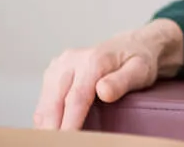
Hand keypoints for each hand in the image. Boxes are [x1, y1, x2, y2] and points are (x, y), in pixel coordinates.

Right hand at [34, 19, 183, 129]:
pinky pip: (44, 102)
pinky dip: (46, 120)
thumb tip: (103, 91)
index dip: (70, 123)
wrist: (130, 46)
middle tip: (60, 145)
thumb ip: (122, 81)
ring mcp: (59, 66)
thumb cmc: (137, 61)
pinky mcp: (52, 73)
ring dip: (47, 127)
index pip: (75, 98)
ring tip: (56, 141)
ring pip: (44, 105)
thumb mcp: (140, 70)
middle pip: (54, 103)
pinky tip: (54, 131)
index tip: (68, 140)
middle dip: (54, 129)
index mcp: (92, 60)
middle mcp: (71, 60)